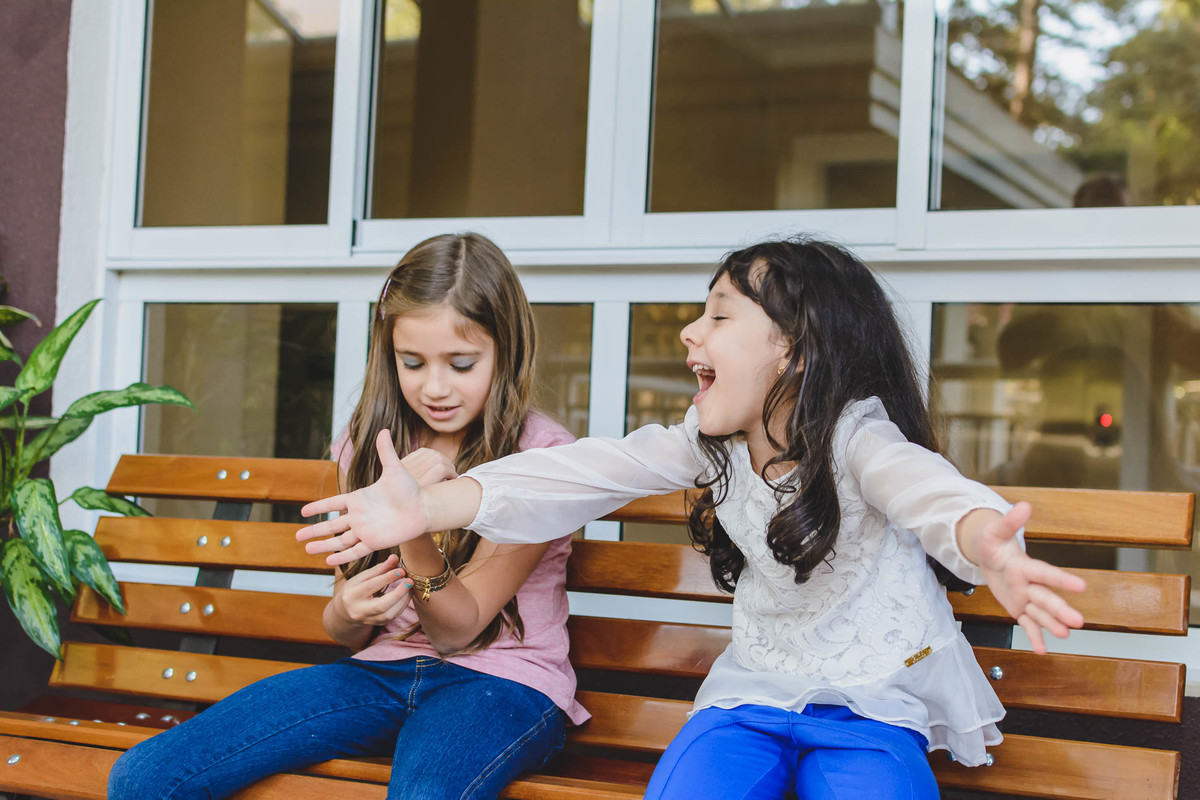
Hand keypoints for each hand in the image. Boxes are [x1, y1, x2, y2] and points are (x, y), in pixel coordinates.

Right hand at [297, 430, 452, 565]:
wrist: (424, 508)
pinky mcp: (375, 542)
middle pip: (331, 525)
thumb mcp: (394, 470)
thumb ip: (385, 452)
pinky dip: (342, 556)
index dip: (318, 507)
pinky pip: (355, 551)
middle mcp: (360, 516)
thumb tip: (383, 430)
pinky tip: (329, 561)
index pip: (333, 504)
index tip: (303, 512)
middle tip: (297, 536)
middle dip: (314, 531)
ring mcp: (366, 530)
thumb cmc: (410, 489)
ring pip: (340, 540)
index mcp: (360, 499)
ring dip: (323, 546)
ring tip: (307, 550)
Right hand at [332, 554, 412, 625]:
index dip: (388, 578)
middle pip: (380, 606)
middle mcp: (358, 610)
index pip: (371, 586)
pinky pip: (392, 617)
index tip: (401, 570)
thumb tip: (395, 558)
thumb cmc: (355, 589)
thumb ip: (379, 568)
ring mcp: (368, 620)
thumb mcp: (362, 577)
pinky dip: (402, 605)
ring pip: (389, 614)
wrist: (345, 610)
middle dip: (398, 593)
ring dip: (403, 600)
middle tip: (409, 581)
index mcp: (352, 595)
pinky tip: (407, 595)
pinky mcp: (377, 624)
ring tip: (410, 587)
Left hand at [970, 502, 1087, 652]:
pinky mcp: (1018, 608)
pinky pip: (1026, 624)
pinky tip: (1042, 651)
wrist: (988, 554)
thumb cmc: (992, 542)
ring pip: (1040, 613)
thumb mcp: (994, 532)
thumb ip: (1008, 522)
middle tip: (1078, 622)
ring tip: (1066, 635)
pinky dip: (1034, 636)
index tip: (1081, 587)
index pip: (1044, 573)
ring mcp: (1025, 598)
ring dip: (1052, 624)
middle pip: (1045, 598)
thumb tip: (1023, 505)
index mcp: (1025, 565)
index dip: (1060, 580)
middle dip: (1060, 610)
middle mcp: (1029, 584)